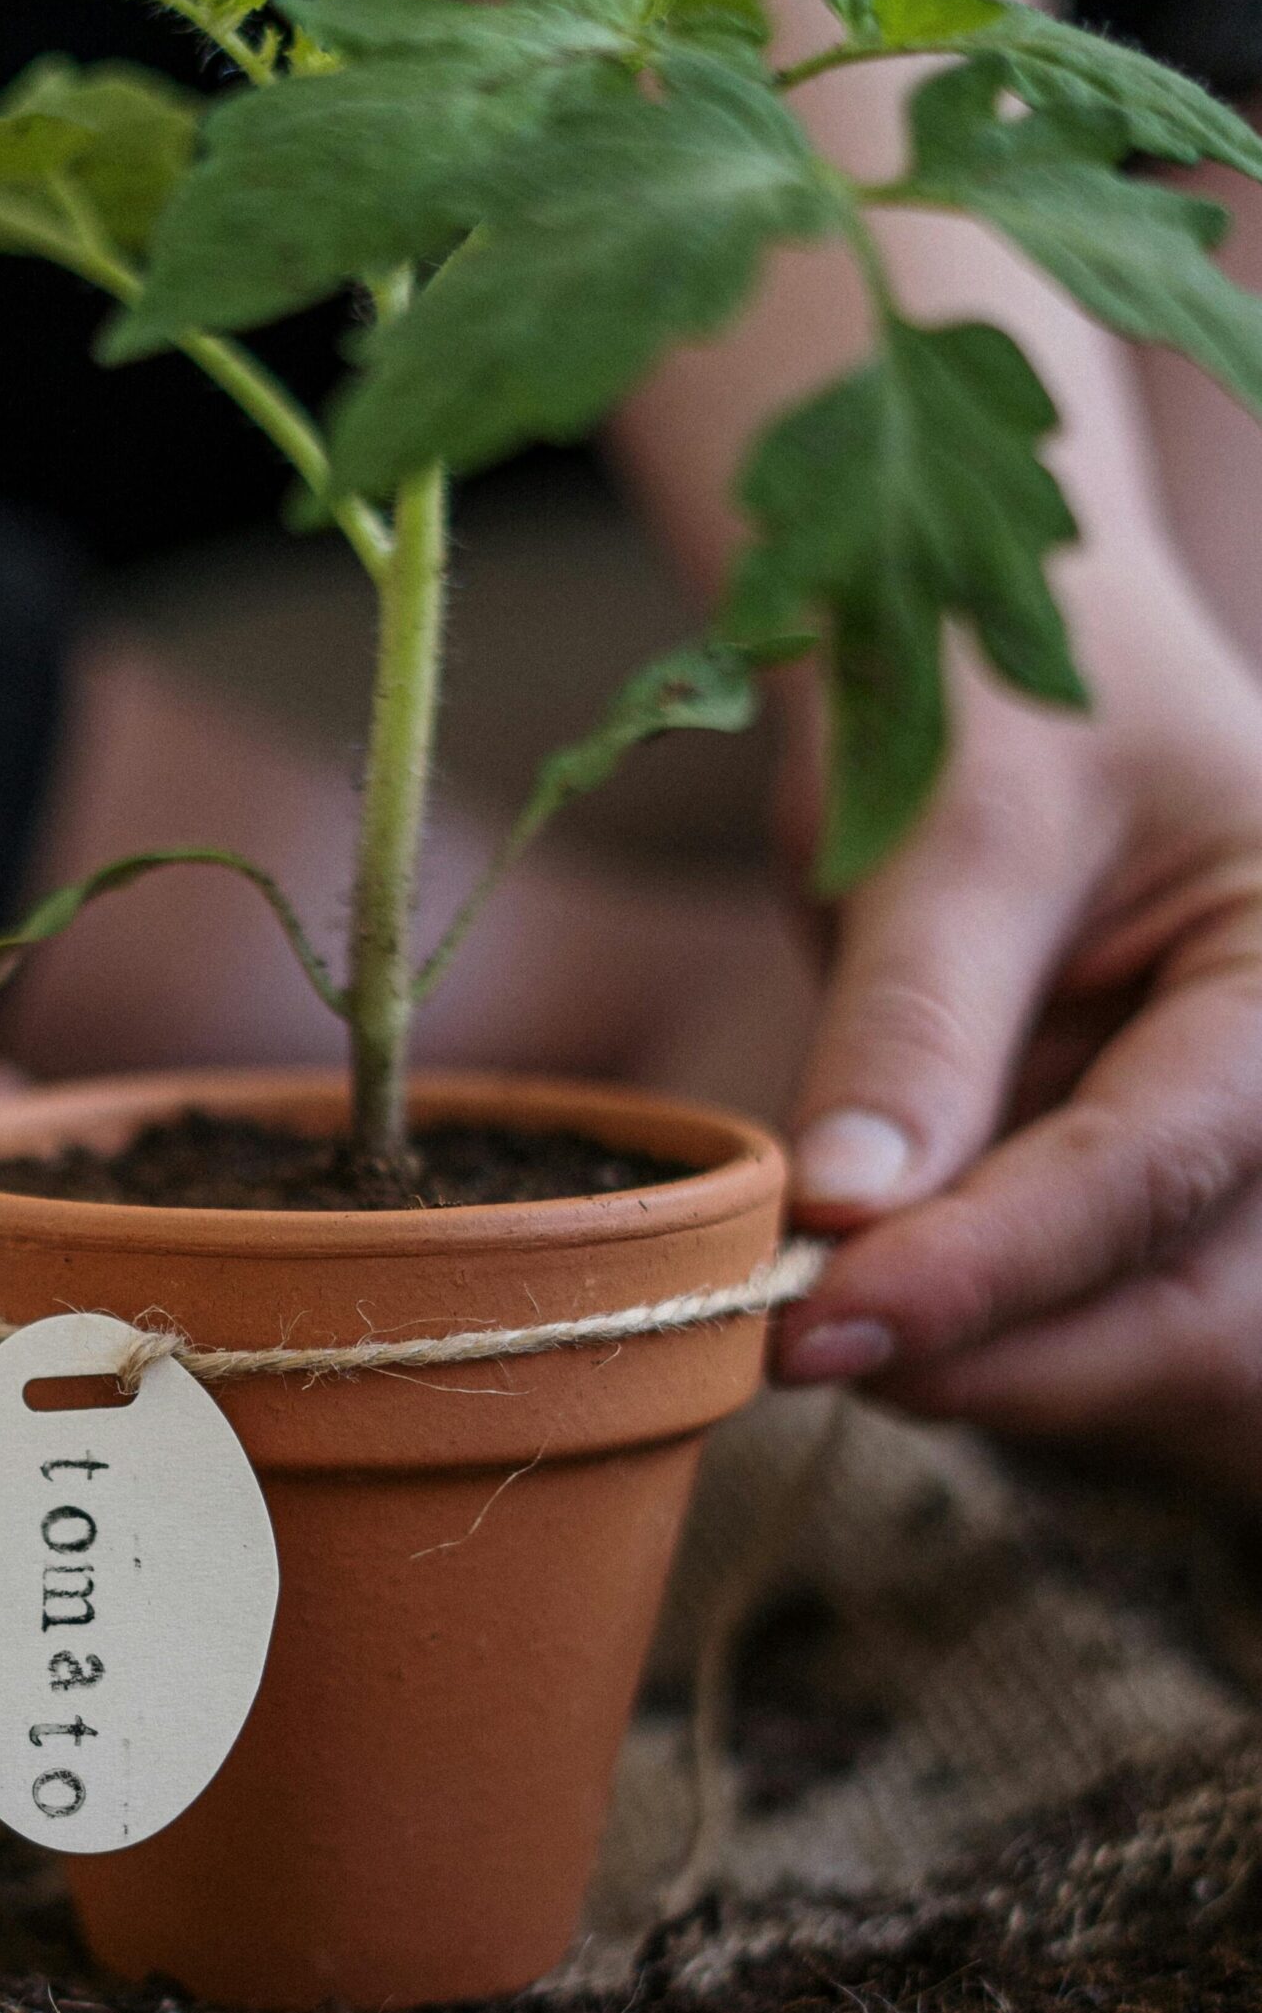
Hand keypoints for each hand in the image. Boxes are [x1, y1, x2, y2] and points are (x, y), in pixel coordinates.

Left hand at [773, 555, 1261, 1500]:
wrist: (959, 649)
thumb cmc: (978, 685)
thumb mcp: (948, 828)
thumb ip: (912, 1025)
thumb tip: (842, 1215)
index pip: (1157, 1170)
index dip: (988, 1269)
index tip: (824, 1323)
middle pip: (1195, 1318)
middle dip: (1001, 1352)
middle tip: (800, 1340)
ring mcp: (1212, 1154)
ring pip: (1139, 1353)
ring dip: (981, 1363)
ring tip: (818, 1307)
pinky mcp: (1124, 1193)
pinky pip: (1070, 1322)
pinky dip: (964, 1336)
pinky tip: (861, 1297)